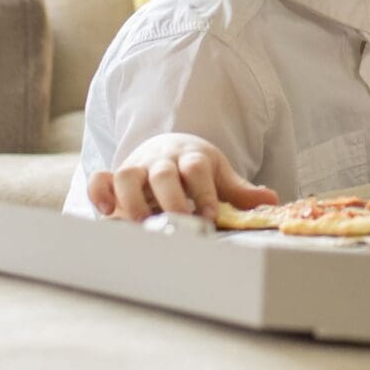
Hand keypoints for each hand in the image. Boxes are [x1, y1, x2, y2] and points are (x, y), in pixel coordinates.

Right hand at [88, 133, 275, 220]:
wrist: (169, 146)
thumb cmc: (196, 169)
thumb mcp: (219, 175)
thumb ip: (239, 192)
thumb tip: (270, 199)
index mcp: (192, 158)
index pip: (197, 169)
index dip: (202, 192)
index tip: (208, 217)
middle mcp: (163, 161)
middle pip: (163, 172)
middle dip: (169, 197)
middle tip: (176, 221)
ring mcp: (138, 168)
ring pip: (127, 174)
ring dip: (131, 199)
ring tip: (140, 223)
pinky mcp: (115, 177)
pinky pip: (100, 178)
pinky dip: (99, 192)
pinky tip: (106, 212)